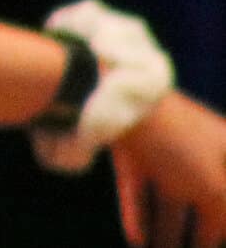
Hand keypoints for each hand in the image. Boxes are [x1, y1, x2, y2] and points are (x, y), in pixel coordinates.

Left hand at [112, 91, 225, 247]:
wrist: (120, 102)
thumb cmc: (179, 145)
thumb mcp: (214, 192)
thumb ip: (223, 218)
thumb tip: (218, 235)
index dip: (222, 223)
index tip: (216, 240)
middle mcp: (199, 145)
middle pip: (201, 197)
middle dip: (196, 234)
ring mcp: (163, 145)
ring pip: (168, 195)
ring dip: (164, 229)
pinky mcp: (131, 147)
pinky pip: (139, 186)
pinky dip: (139, 212)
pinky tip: (136, 239)